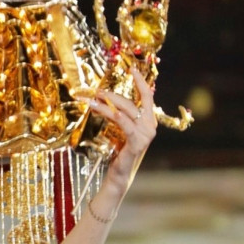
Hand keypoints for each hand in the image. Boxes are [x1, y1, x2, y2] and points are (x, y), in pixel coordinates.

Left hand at [77, 62, 157, 190]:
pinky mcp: (137, 142)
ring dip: (107, 102)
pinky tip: (100, 108)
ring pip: (125, 111)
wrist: (119, 175)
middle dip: (114, 94)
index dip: (140, 82)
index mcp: (149, 122)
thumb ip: (122, 117)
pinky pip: (123, 122)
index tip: (133, 69)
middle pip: (133, 102)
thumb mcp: (122, 131)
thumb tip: (108, 100)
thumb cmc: (119, 153)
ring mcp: (146, 134)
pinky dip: (111, 114)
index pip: (147, 97)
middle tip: (97, 90)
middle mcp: (150, 126)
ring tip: (92, 98)